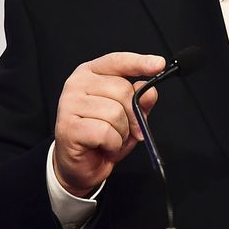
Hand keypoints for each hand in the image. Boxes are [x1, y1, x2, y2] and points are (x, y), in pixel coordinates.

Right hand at [53, 52, 165, 196]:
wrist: (79, 166)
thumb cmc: (101, 137)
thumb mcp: (128, 116)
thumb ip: (140, 101)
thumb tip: (150, 92)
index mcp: (91, 74)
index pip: (117, 61)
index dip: (139, 62)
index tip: (159, 64)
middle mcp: (77, 84)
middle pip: (122, 90)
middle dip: (132, 116)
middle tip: (126, 130)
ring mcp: (69, 104)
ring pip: (115, 113)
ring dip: (121, 133)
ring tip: (110, 139)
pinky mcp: (68, 126)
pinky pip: (106, 132)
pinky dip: (112, 144)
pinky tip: (102, 146)